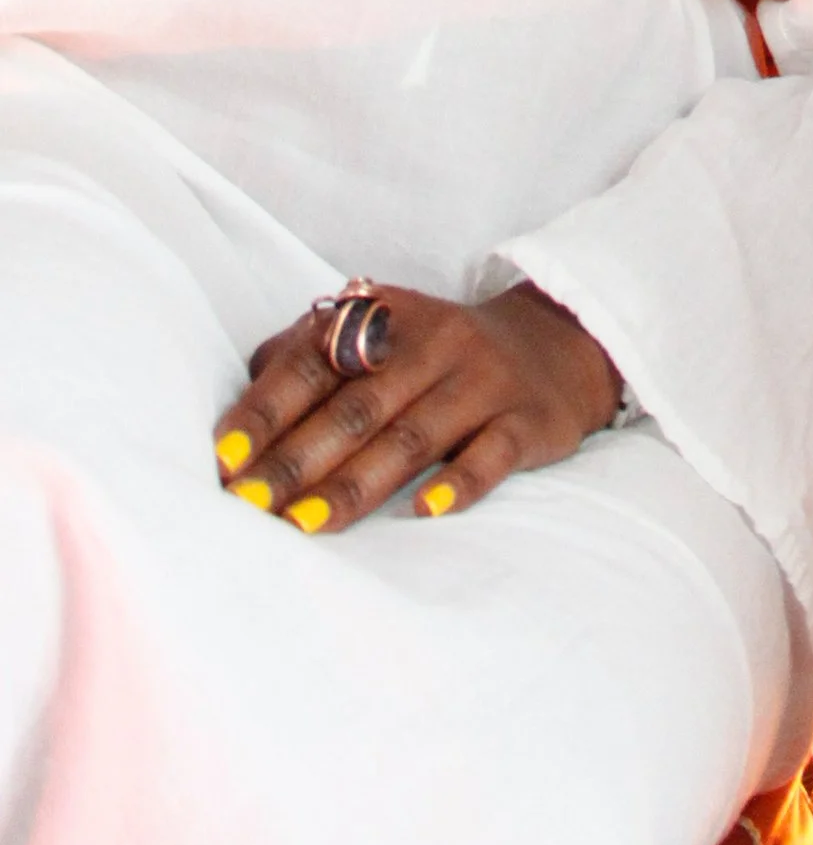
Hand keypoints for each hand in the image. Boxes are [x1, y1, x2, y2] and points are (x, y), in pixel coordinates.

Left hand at [212, 281, 621, 530]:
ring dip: (355, 485)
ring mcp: (483, 381)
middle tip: (249, 506)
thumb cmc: (435, 354)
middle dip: (296, 461)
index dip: (268, 409)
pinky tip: (425, 513)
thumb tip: (241, 404)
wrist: (554, 344)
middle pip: (356, 407)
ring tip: (305, 526)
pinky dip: (459, 484)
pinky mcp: (526, 421)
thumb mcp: (378, 335)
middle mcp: (434, 343)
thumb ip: (311, 357)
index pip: (315, 362)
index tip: (226, 458)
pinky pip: (491, 454)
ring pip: (412, 436)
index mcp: (386, 318)